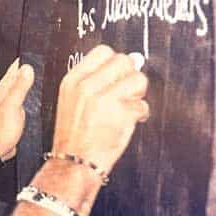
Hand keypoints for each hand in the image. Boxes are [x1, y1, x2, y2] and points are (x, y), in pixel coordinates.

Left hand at [0, 58, 34, 160]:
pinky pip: (25, 98)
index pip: (15, 67)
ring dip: (31, 80)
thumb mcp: (12, 106)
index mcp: (4, 88)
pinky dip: (31, 94)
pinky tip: (38, 96)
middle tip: (43, 59)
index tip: (37, 51)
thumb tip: (27, 68)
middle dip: (30, 67)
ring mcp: (10, 102)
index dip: (26, 58)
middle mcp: (6, 93)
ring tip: (43, 73)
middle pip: (19, 75)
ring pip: (22, 86)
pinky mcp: (15, 112)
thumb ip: (19, 87)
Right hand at [51, 45, 148, 175]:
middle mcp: (88, 86)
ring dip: (137, 95)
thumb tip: (132, 60)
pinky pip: (143, 104)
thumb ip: (97, 80)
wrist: (74, 163)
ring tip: (127, 108)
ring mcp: (105, 99)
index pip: (103, 51)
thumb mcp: (73, 100)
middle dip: (129, 76)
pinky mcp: (122, 113)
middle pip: (124, 61)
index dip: (115, 63)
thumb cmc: (75, 137)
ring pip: (138, 80)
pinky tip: (128, 122)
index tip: (116, 76)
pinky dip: (140, 114)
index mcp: (74, 80)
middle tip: (123, 93)